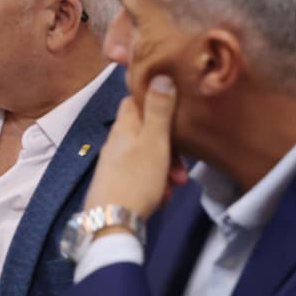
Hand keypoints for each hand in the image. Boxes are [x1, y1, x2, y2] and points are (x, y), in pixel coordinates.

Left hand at [84, 75, 185, 218]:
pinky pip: (142, 177)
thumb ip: (158, 110)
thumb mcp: (154, 141)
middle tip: (183, 166)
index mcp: (123, 127)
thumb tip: (159, 74)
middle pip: (147, 132)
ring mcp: (115, 163)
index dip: (154, 99)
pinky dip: (155, 184)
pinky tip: (161, 198)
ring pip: (148, 157)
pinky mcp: (117, 183)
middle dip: (171, 146)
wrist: (112, 221)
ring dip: (165, 169)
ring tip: (175, 186)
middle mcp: (116, 142)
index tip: (176, 106)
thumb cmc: (136, 178)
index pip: (134, 100)